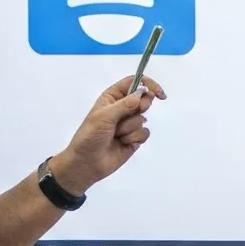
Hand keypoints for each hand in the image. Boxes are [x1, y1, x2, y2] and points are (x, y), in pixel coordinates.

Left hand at [49, 74, 166, 195]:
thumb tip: (142, 93)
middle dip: (139, 108)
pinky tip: (122, 143)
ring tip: (116, 135)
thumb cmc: (90, 136)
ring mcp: (129, 123)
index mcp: (112, 97)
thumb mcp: (104, 116)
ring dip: (130, 128)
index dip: (148, 85)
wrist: (87, 163)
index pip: (134, 82)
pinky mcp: (134, 138)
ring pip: (143, 118)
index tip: (158, 94)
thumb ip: (125, 104)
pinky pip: (144, 133)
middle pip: (143, 99)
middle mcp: (122, 108)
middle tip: (127, 117)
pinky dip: (134, 138)